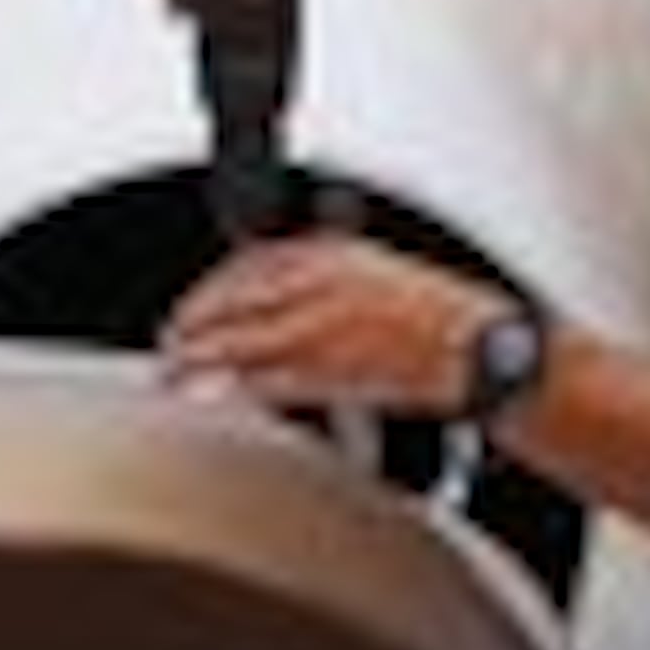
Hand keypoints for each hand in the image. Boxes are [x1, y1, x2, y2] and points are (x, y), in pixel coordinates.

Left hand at [162, 228, 485, 426]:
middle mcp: (327, 284)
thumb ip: (316, 283)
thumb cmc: (432, 318)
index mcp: (335, 254)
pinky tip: (213, 395)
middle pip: (239, 300)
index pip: (250, 264)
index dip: (210, 289)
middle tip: (168, 343)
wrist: (480, 349)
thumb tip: (262, 303)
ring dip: (203, 357)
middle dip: (196, 322)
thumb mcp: (370, 276)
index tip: (187, 309)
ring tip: (174, 373)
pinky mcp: (339, 371)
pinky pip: (274, 378)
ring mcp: (331, 328)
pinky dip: (238, 386)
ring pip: (248, 340)